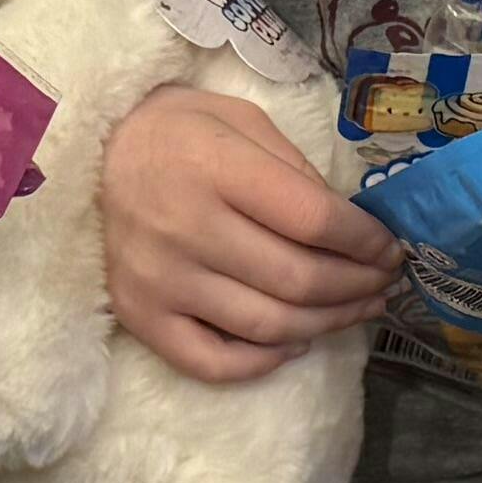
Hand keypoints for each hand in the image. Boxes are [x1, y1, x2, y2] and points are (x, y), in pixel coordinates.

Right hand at [101, 83, 393, 383]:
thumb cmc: (179, 131)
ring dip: (329, 324)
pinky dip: (264, 361)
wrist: (90, 153)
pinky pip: (213, 361)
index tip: (391, 248)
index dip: (366, 241)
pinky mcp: (140, 317)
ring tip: (358, 310)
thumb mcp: (242, 121)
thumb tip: (352, 229)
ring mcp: (161, 280)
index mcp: (216, 167)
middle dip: (359, 285)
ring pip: (268, 325)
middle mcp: (186, 228)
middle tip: (385, 282)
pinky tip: (295, 342)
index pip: (314, 220)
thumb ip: (295, 170)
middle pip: (298, 279)